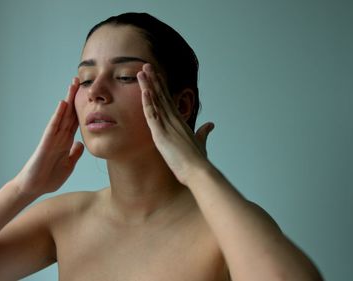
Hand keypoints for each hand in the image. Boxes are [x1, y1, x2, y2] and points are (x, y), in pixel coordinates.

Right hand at [12, 78, 83, 196]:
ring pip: (62, 115)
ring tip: (72, 84)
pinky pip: (53, 127)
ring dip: (67, 100)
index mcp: (66, 142)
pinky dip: (58, 115)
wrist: (33, 188)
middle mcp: (59, 137)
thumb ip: (74, 154)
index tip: (89, 95)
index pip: (76, 121)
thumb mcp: (68, 165)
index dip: (83, 108)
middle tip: (80, 80)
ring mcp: (52, 138)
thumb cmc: (49, 177)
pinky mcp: (46, 143)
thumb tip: (81, 144)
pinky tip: (62, 105)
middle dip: (75, 97)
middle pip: (69, 113)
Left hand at [137, 64, 213, 184]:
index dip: (162, 87)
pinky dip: (148, 102)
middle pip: (162, 95)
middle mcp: (174, 120)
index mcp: (180, 122)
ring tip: (142, 71)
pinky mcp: (161, 133)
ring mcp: (168, 125)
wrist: (198, 171)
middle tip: (147, 65)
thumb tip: (210, 125)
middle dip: (154, 80)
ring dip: (149, 85)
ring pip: (156, 101)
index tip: (156, 75)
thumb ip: (203, 132)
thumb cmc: (198, 161)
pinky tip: (144, 91)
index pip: (168, 100)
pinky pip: (153, 114)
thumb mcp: (200, 143)